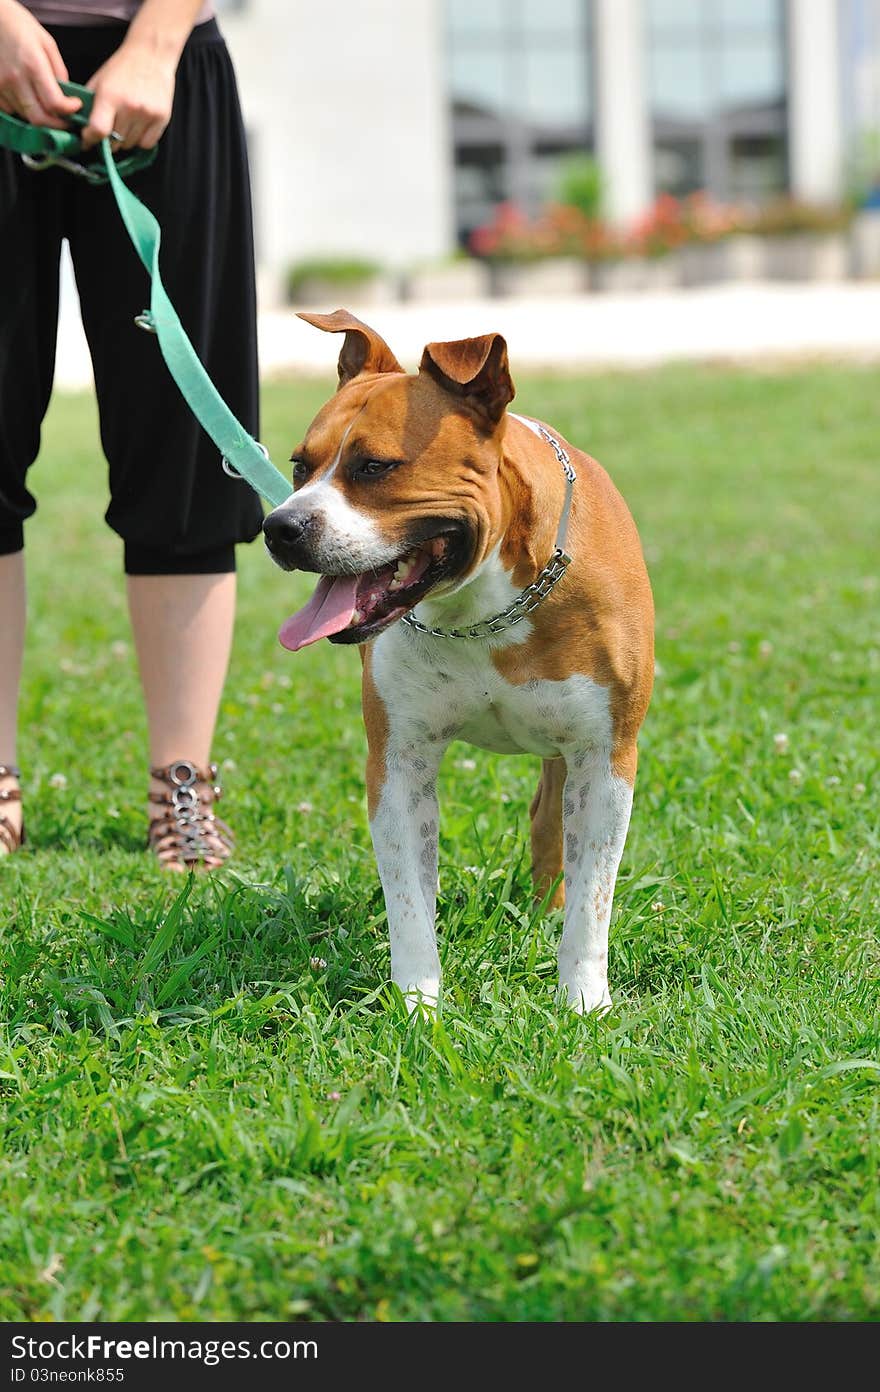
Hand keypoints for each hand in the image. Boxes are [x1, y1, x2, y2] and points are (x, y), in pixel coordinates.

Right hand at [0, 0, 81, 126]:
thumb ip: (59, 71)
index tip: (76, 106)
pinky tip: (29, 98)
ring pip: (26, 116)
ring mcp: (2, 86)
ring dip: (40, 116)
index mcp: (33, 65)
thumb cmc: (19, 26)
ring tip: (47, 106)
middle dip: (57, 125)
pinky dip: (23, 109)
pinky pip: (11, 110)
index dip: (69, 111)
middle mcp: (15, 79)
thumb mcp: (47, 43)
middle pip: (39, 118)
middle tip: (67, 121)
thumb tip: (67, 95)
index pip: (54, 103)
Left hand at [81, 39, 174, 149]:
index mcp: (110, 96)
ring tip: (125, 123)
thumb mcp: (99, 82)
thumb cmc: (122, 68)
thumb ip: (90, 106)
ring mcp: (147, 113)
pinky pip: (146, 144)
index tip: (87, 140)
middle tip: (108, 129)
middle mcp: (129, 106)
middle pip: (114, 142)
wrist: (151, 54)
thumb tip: (80, 129)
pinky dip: (140, 140)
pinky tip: (138, 126)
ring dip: (124, 140)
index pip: (98, 130)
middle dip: (108, 140)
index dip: (90, 139)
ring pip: (130, 145)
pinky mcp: (162, 118)